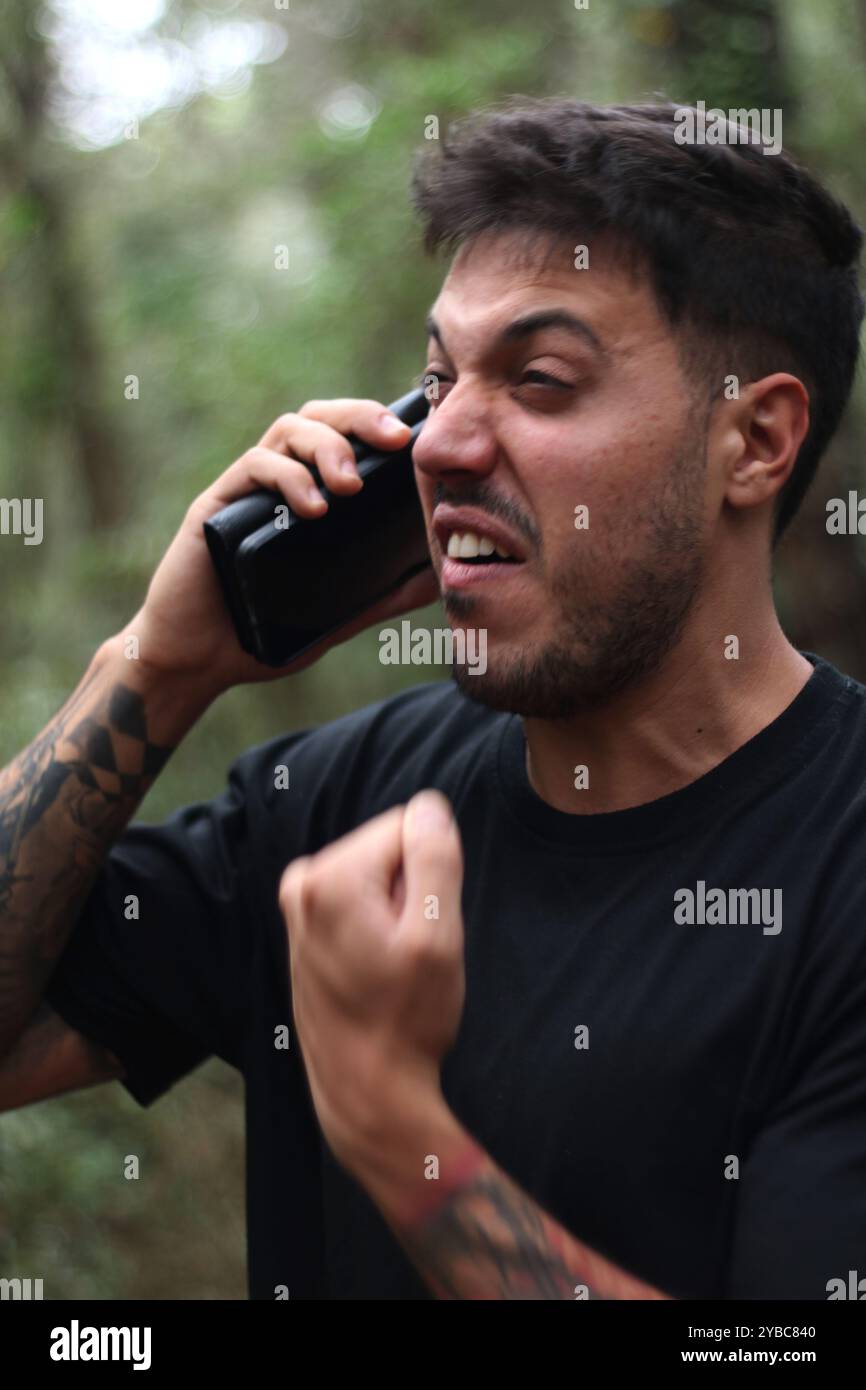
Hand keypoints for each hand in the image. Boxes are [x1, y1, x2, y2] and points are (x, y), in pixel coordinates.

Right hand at [123, 398, 438, 695]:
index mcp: (307, 494)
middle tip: (396, 441)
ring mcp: (246, 490)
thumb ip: (383, 595)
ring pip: (288, 430)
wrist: (197, 662)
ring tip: (352, 485)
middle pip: (319, 416)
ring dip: (327, 445)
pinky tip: (313, 508)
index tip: (416, 440)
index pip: (345, 434)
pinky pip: (252, 468)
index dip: (379, 424)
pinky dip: (288, 478)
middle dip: (361, 417)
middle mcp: (277, 481)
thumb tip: (436, 578)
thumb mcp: (337, 615)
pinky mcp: (215, 507)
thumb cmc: (261, 634)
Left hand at [279, 791, 464, 1169]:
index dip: (431, 877)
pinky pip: (360, 904)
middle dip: (412, 893)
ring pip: (377, 879)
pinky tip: (377, 973)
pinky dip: (377, 930)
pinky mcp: (303, 930)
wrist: (365, 1093)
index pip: (410, 827)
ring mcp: (297, 909)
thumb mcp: (437, 936)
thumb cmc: (405, 1021)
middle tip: (409, 953)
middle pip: (389, 851)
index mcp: (329, 876)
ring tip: (392, 967)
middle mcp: (302, 884)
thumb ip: (434, 857)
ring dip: (397, 914)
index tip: (422, 929)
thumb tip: (428, 807)